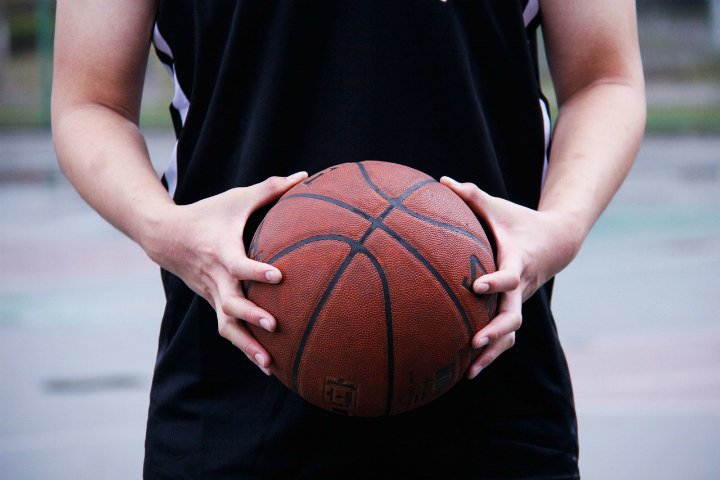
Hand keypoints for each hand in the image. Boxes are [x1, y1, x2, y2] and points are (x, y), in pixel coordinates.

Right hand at [142, 172, 307, 374]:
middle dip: (251, 316)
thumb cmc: (208, 214)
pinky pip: (228, 329)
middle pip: (230, 303)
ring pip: (227, 326)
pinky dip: (244, 347)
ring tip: (270, 364)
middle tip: (275, 325)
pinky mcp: (213, 303)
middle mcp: (215, 277)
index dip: (256, 271)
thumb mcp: (236, 198)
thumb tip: (305, 176)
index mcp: (221, 250)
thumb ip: (270, 189)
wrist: (165, 236)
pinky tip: (266, 364)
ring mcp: (212, 294)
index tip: (278, 276)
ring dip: (247, 346)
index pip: (239, 264)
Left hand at [440, 177, 585, 378]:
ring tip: (469, 371)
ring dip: (493, 353)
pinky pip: (505, 336)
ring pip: (510, 333)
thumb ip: (472, 195)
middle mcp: (521, 286)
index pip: (509, 276)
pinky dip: (491, 353)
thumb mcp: (498, 206)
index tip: (477, 286)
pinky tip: (468, 369)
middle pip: (514, 315)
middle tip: (474, 341)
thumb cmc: (519, 221)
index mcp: (517, 261)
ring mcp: (519, 301)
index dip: (496, 281)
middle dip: (495, 330)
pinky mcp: (513, 309)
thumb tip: (442, 180)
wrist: (555, 241)